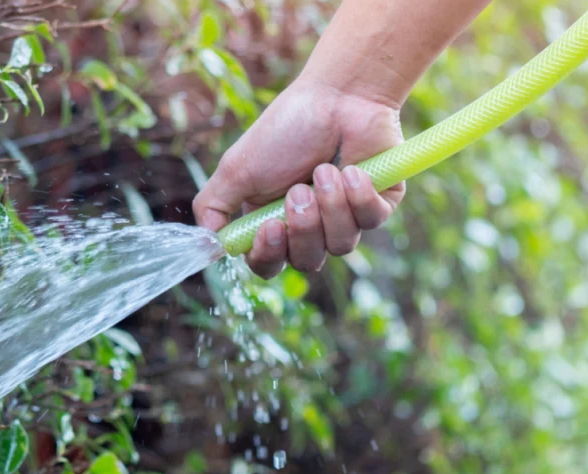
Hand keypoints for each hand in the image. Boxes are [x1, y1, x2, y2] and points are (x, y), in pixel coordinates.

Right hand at [192, 80, 404, 278]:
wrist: (336, 95)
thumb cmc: (285, 129)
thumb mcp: (237, 168)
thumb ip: (213, 206)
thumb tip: (207, 244)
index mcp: (272, 222)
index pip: (268, 264)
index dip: (269, 255)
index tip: (271, 226)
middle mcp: (310, 227)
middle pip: (306, 261)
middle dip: (303, 228)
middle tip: (299, 190)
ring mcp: (346, 218)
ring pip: (342, 245)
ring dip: (331, 206)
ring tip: (326, 169)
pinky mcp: (380, 205)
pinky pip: (372, 221)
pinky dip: (359, 195)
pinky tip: (352, 168)